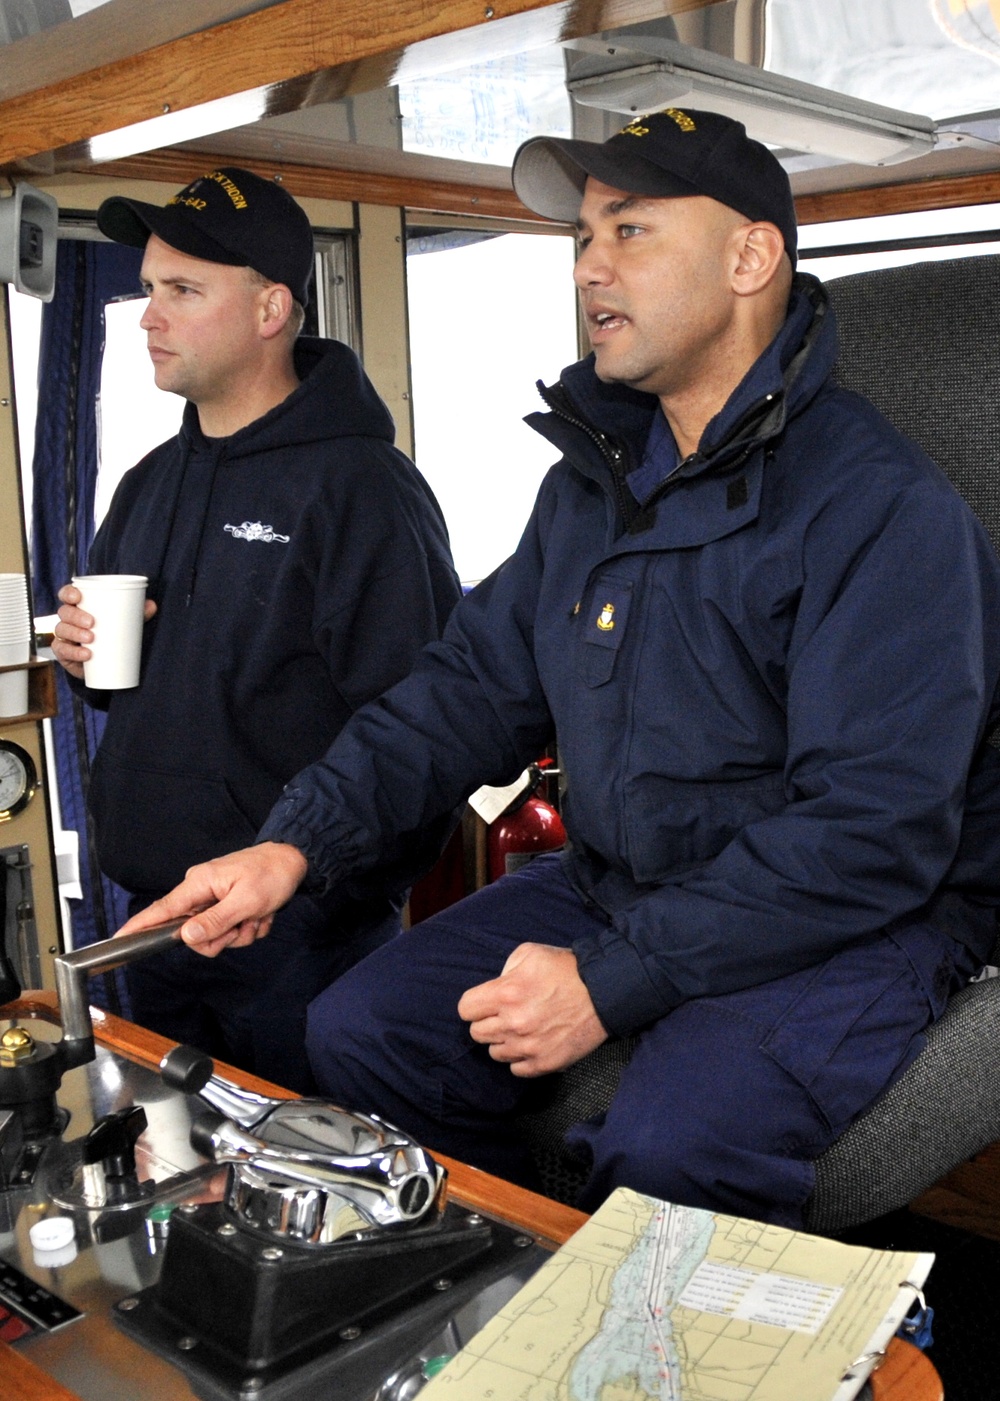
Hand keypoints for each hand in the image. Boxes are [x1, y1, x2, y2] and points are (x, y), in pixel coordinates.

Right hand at [52, 583, 156, 679]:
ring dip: (75, 633)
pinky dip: (74, 653)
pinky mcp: (64, 654)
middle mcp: (68, 620)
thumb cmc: (110, 635)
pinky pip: (63, 652)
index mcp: (79, 607)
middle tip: (92, 622)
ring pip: (62, 630)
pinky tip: (86, 655)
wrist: (104, 664)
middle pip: (64, 612)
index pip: (67, 595)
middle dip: (76, 616)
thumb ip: (137, 613)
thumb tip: (152, 605)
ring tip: (91, 638)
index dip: (68, 593)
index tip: (77, 596)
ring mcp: (64, 637)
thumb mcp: (124, 622)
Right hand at [114, 843, 308, 958]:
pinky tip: (262, 914)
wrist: (293, 859)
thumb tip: (185, 937)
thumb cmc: (271, 874)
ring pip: (216, 935)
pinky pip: (232, 929)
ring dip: (241, 931)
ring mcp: (214, 898)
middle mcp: (201, 891)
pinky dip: (249, 926)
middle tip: (245, 924)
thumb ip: (214, 921)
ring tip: (258, 915)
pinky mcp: (227, 903)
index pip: (161, 910)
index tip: (117, 940)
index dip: (139, 926)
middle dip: (223, 937)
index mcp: (198, 885)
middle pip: (194, 934)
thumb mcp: (245, 902)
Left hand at [458, 943, 607, 1077]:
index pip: (466, 1009)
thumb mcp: (530, 953)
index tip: (486, 1002)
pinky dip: (521, 1059)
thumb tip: (496, 988)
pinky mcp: (545, 1063)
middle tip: (506, 1014)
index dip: (475, 1004)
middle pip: (477, 1033)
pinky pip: (516, 1069)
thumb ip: (505, 970)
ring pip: (495, 1053)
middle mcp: (513, 1023)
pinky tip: (533, 1043)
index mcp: (506, 994)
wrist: (604, 992)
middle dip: (488, 1022)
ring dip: (504, 1041)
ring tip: (522, 1029)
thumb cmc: (566, 969)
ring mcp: (529, 1047)